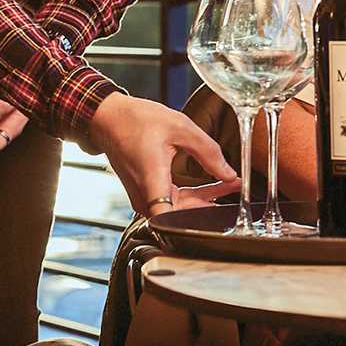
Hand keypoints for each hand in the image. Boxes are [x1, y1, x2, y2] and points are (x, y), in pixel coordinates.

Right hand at [88, 93, 239, 213]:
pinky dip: (192, 196)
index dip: (194, 226)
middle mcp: (144, 195)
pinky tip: (211, 185)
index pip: (168, 220)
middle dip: (210, 208)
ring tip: (229, 186)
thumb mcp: (181, 127)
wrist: (109, 119)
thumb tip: (229, 175)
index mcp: (152, 179)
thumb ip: (208, 152)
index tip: (218, 221)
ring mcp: (143, 197)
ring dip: (204, 200)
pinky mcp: (145, 194)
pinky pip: (171, 202)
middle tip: (236, 193)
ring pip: (177, 210)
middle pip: (180, 216)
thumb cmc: (137, 120)